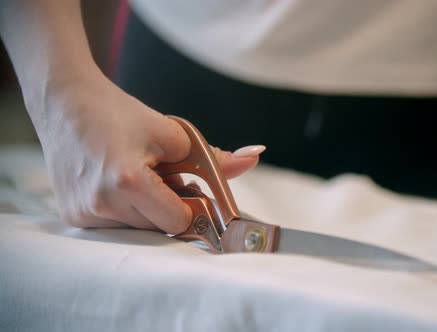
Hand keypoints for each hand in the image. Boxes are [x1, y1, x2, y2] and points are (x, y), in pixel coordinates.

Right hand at [35, 74, 262, 233]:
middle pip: (159, 228)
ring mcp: (84, 213)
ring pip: (138, 228)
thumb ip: (216, 157)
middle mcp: (103, 204)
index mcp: (129, 182)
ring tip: (137, 175)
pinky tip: (116, 182)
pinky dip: (125, 209)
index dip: (190, 206)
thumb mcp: (173, 133)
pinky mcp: (73, 214)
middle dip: (169, 206)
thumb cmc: (120, 113)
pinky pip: (115, 225)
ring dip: (147, 208)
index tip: (190, 190)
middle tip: (162, 176)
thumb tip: (255, 157)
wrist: (66, 103)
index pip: (179, 221)